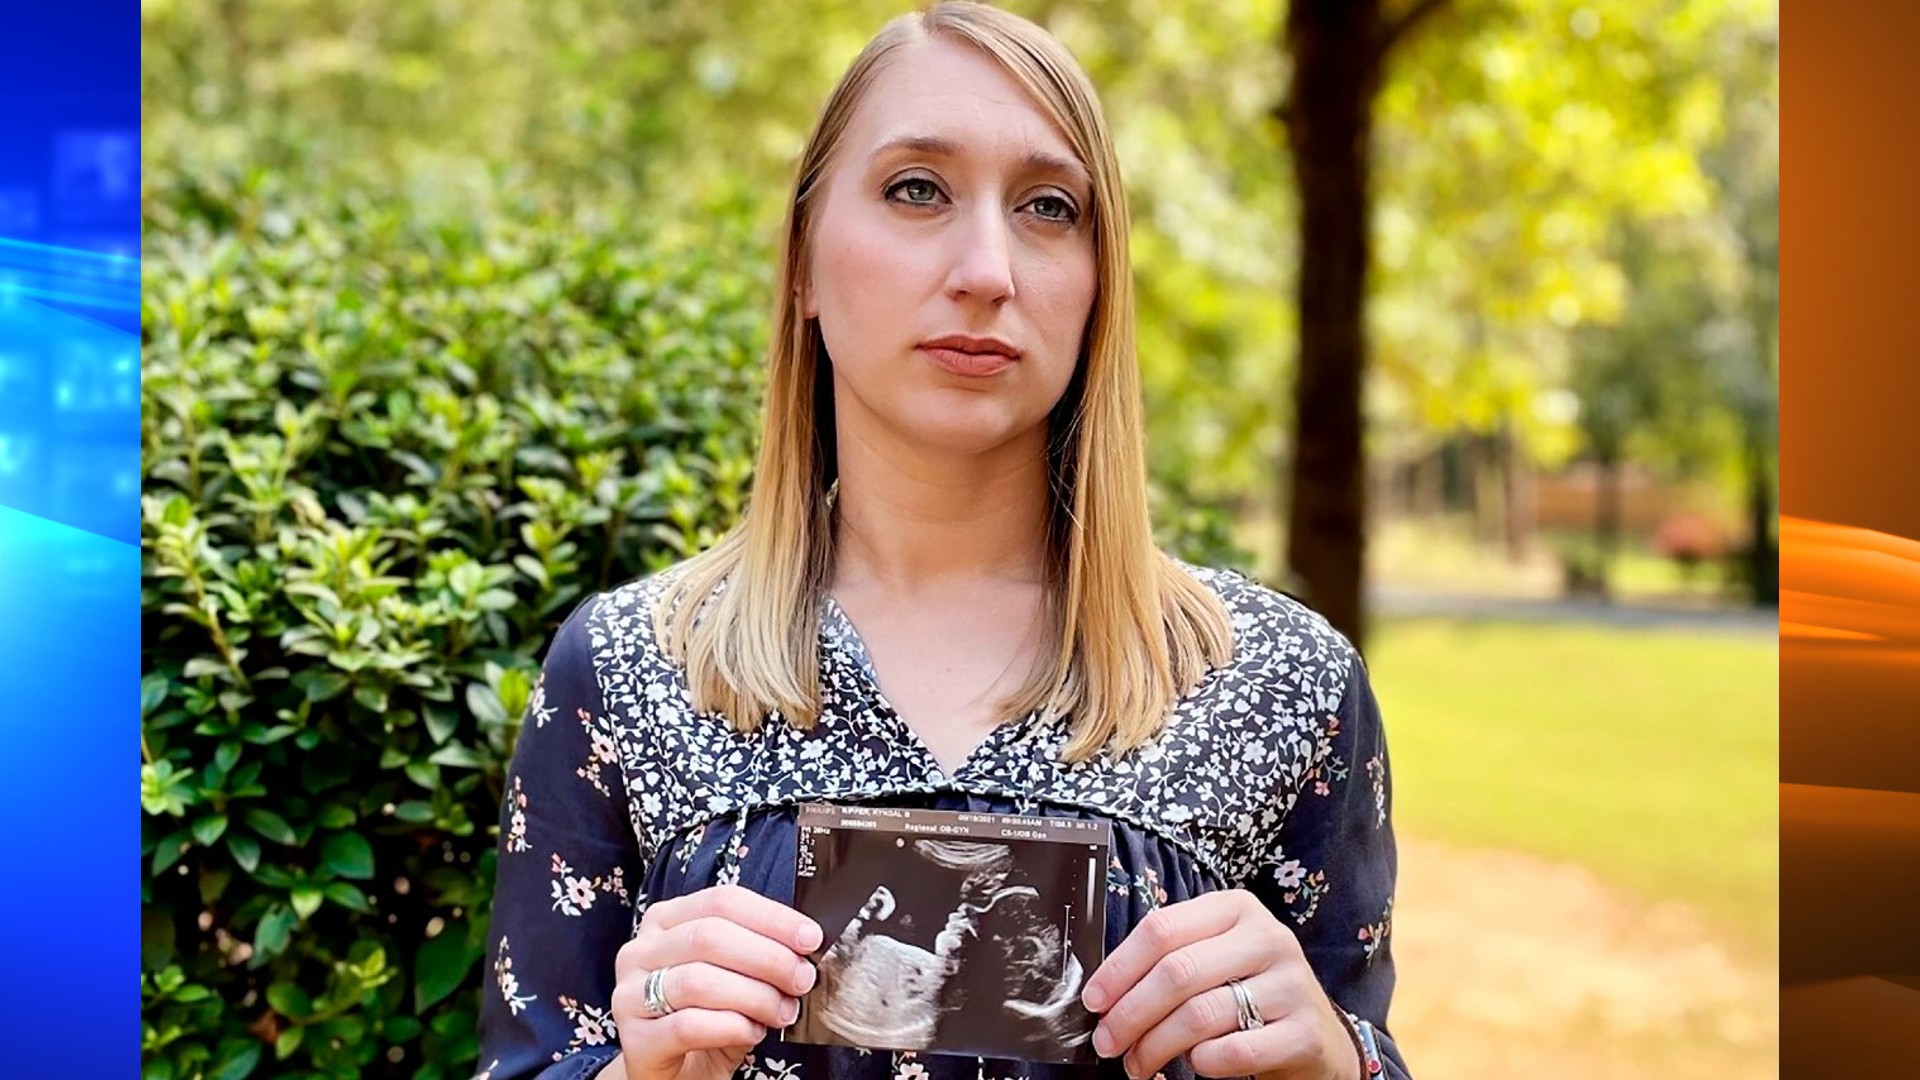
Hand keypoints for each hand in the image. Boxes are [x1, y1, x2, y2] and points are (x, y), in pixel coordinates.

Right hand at [606, 884, 823, 1079]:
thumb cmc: (710, 1019)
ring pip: (699, 980)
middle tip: (801, 980)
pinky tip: (752, 1032)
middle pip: (710, 936)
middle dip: (768, 957)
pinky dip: (731, 1026)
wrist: (678, 1076)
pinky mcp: (635, 1040)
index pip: (721, 901)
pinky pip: (688, 1026)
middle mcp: (640, 951)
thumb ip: (758, 953)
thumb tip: (804, 942)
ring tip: (782, 1012)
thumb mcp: (734, 977)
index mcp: (666, 921)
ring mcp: (630, 995)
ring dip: (755, 996)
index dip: (771, 917)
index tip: (809, 938)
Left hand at [1080, 890, 1360, 1079]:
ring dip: (1156, 1046)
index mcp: (1236, 909)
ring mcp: (1291, 984)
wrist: (1317, 1038)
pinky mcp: (1304, 1031)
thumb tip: (1104, 994)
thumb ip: (1169, 962)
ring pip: (1200, 1014)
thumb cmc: (1250, 994)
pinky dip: (1202, 1063)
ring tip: (1139, 1063)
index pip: (1162, 928)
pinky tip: (1195, 1065)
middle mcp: (1267, 938)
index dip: (1119, 968)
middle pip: (1177, 972)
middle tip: (1108, 1042)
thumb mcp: (1216, 960)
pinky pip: (1234, 1051)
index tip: (1094, 1001)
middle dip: (1130, 1014)